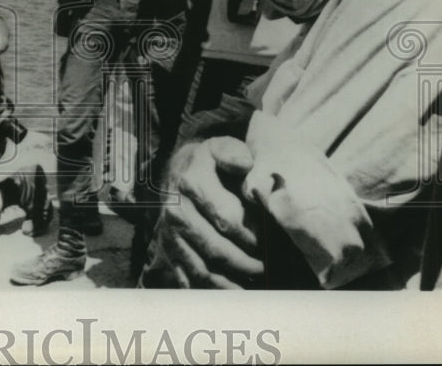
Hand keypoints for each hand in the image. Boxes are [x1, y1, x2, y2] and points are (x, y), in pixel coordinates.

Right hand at [145, 137, 264, 287]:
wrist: (180, 170)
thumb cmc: (210, 163)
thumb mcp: (221, 147)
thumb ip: (234, 154)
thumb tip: (245, 165)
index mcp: (192, 183)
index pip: (227, 217)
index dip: (253, 234)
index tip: (272, 242)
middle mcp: (177, 211)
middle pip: (216, 248)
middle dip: (247, 262)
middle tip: (269, 267)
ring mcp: (171, 234)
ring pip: (202, 269)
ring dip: (231, 283)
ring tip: (256, 285)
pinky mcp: (169, 250)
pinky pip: (189, 279)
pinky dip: (211, 292)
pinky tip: (234, 293)